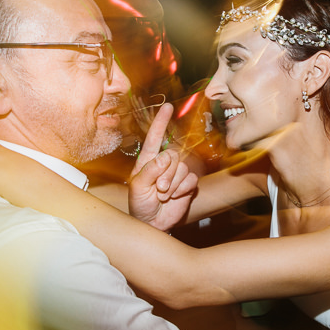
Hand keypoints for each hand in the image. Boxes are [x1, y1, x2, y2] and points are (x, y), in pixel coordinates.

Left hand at [128, 104, 197, 230]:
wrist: (153, 223)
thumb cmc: (140, 205)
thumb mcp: (138, 188)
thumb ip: (149, 171)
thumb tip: (163, 157)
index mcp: (147, 160)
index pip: (154, 138)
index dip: (161, 122)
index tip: (168, 107)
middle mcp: (162, 164)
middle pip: (172, 155)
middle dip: (167, 173)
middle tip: (159, 189)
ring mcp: (176, 173)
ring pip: (182, 168)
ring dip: (173, 184)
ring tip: (163, 195)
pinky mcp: (187, 184)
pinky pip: (191, 179)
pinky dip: (182, 189)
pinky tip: (174, 197)